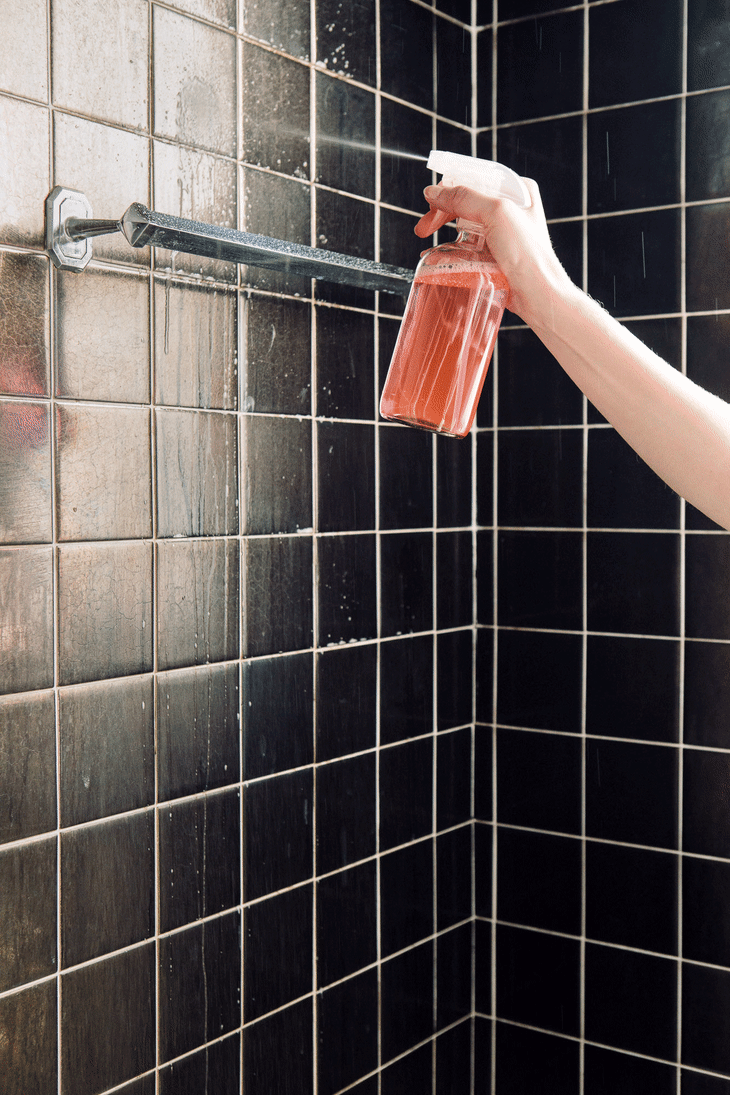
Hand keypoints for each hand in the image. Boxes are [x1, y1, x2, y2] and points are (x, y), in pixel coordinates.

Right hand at [414, 180, 572, 325]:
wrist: (538, 295)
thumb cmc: (528, 254)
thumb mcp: (496, 213)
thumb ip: (464, 198)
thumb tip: (434, 192)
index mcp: (518, 190)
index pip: (476, 178)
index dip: (450, 187)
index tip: (430, 200)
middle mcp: (511, 209)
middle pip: (467, 202)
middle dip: (442, 212)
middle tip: (424, 227)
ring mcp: (503, 233)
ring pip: (465, 225)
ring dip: (445, 232)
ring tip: (428, 243)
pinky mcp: (495, 255)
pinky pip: (468, 247)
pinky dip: (451, 250)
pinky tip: (438, 256)